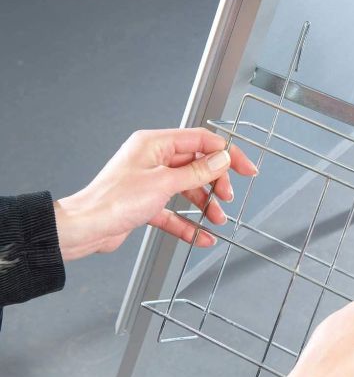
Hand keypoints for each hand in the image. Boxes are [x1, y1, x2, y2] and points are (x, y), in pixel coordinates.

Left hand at [53, 128, 257, 259]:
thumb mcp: (164, 183)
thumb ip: (197, 172)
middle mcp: (153, 159)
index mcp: (155, 144)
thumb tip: (221, 160)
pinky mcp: (146, 203)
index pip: (200, 140)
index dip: (226, 153)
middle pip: (196, 165)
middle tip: (226, 197)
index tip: (244, 167)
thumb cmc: (113, 201)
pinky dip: (189, 223)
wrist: (85, 229)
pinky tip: (201, 236)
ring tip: (216, 219)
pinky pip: (175, 211)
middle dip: (215, 183)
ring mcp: (150, 181)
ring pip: (188, 189)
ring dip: (205, 205)